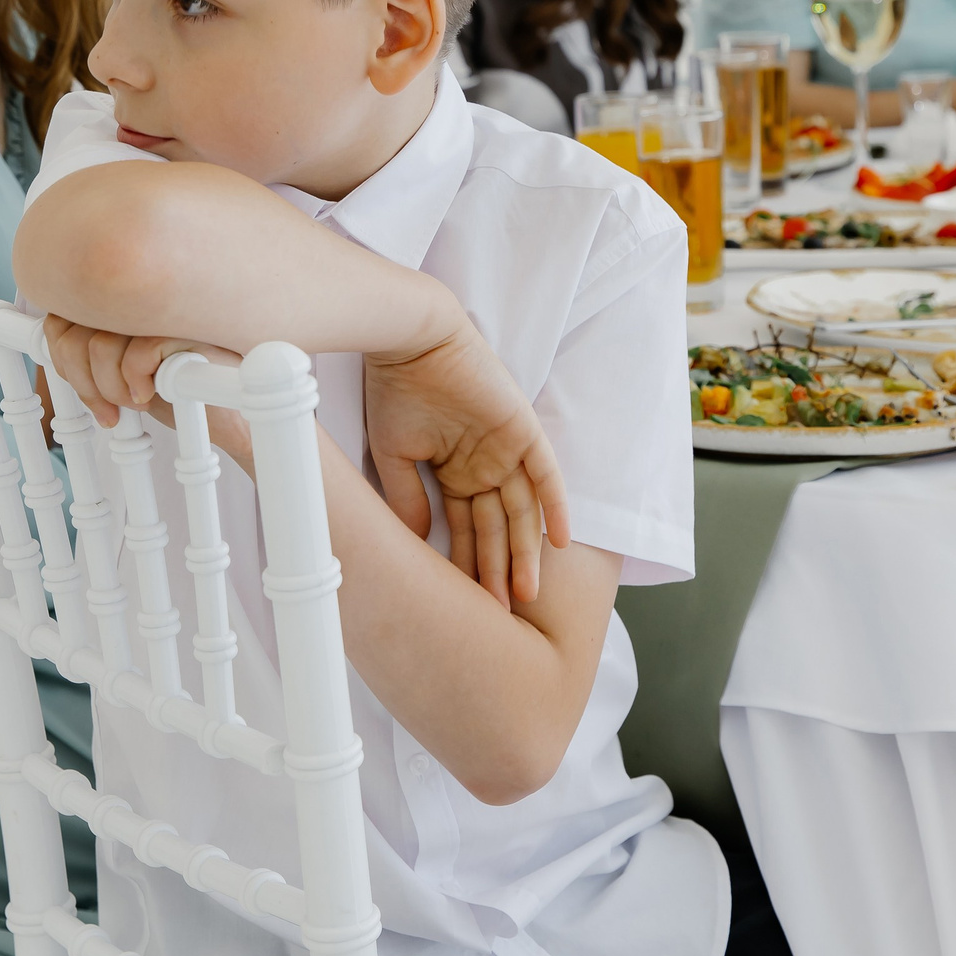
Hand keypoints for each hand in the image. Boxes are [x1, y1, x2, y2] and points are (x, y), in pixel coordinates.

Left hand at [41, 316, 251, 462]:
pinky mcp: (188, 326)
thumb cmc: (175, 386)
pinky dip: (136, 384)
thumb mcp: (119, 368)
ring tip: (135, 400)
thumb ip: (88, 347)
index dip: (64, 359)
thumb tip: (51, 341)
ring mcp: (164, 304)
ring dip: (111, 389)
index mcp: (123, 295)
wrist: (230, 413)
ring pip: (101, 347)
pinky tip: (155, 393)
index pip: (62, 315)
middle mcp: (140, 292)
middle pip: (76, 332)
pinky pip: (136, 356)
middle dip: (85, 383)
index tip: (87, 390)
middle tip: (110, 406)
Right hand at [364, 306, 569, 610]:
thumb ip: (410, 498)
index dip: (466, 564)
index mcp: (454, 471)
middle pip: (496, 528)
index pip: (465, 528)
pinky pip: (546, 474)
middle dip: (497, 571)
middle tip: (501, 614)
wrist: (411, 341)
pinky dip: (554, 506)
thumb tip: (417, 542)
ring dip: (524, 552)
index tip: (465, 605)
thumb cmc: (396, 390)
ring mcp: (505, 449)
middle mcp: (483, 465)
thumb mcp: (395, 455)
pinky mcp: (522, 430)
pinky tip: (560, 542)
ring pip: (521, 511)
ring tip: (525, 595)